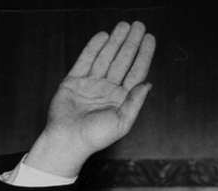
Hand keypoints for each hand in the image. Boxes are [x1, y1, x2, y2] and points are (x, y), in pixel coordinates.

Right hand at [25, 21, 155, 176]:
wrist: (67, 139)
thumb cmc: (95, 137)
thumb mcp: (122, 122)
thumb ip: (135, 102)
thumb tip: (148, 84)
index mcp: (121, 99)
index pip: (136, 72)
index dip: (144, 55)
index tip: (150, 39)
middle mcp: (108, 89)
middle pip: (122, 61)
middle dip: (131, 42)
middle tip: (138, 25)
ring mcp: (91, 84)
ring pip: (106, 57)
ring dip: (115, 41)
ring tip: (124, 25)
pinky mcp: (74, 81)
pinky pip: (85, 60)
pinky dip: (94, 47)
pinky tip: (104, 36)